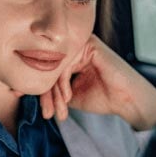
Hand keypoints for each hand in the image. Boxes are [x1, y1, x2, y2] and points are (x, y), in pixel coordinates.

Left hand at [39, 35, 155, 129]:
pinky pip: (66, 64)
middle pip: (49, 67)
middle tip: (46, 112)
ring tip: (58, 110)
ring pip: (55, 66)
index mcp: (72, 55)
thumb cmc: (105, 97)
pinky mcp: (89, 45)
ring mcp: (82, 43)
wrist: (129, 101)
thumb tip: (26, 89)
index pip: (48, 69)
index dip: (40, 89)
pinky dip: (63, 83)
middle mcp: (76, 46)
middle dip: (45, 93)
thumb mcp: (70, 95)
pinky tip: (69, 97)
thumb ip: (53, 88)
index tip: (36, 106)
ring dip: (55, 92)